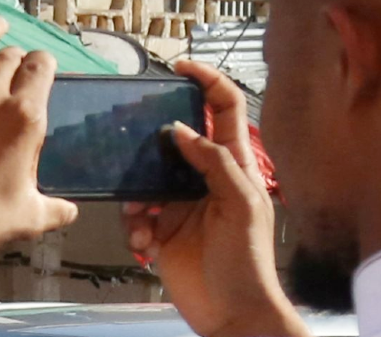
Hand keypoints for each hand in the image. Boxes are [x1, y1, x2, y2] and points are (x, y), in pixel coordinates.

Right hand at [122, 61, 308, 336]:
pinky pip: (137, 213)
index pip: (224, 108)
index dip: (206, 81)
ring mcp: (184, 202)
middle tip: (131, 137)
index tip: (179, 67)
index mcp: (235, 163)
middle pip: (176, 137)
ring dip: (138, 194)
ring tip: (143, 217)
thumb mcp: (241, 204)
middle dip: (152, 138)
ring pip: (148, 176)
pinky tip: (144, 244)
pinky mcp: (163, 229)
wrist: (232, 313)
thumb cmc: (248, 261)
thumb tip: (180, 131)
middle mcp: (207, 176)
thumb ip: (214, 162)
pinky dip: (135, 226)